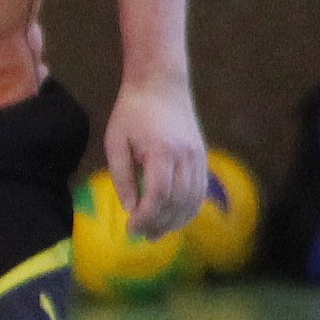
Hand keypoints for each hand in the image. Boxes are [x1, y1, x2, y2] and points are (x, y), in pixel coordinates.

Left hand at [103, 75, 208, 240]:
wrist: (161, 84)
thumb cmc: (132, 112)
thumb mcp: (116, 142)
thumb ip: (122, 177)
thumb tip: (130, 209)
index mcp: (162, 151)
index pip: (158, 196)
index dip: (145, 218)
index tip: (130, 228)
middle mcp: (185, 156)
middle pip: (177, 202)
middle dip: (159, 223)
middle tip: (140, 235)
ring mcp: (198, 156)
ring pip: (193, 200)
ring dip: (176, 221)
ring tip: (156, 232)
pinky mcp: (202, 156)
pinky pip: (201, 190)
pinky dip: (190, 209)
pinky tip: (175, 218)